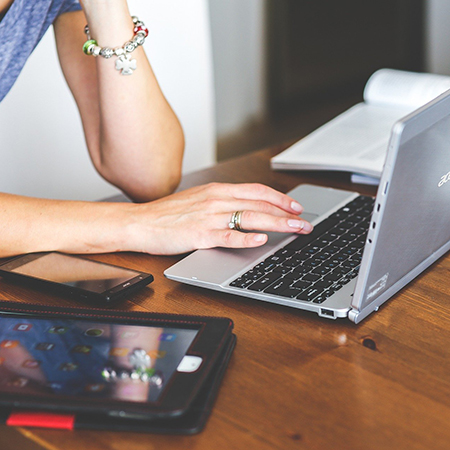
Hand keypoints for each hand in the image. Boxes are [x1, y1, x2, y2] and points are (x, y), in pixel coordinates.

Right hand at [126, 183, 312, 254]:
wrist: (140, 222)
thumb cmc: (168, 214)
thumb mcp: (199, 200)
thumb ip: (223, 203)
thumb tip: (247, 209)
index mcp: (217, 190)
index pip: (257, 191)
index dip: (280, 198)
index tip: (295, 207)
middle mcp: (216, 200)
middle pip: (260, 204)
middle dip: (287, 214)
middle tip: (305, 223)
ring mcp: (209, 217)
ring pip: (250, 217)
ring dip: (277, 224)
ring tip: (295, 230)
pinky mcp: (199, 234)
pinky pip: (227, 235)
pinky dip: (246, 238)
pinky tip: (261, 240)